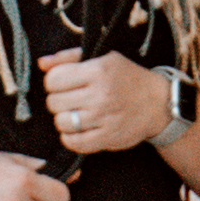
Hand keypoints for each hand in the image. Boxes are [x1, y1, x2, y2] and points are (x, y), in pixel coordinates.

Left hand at [39, 49, 172, 154]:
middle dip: (59, 101)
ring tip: (77, 114)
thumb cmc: (126, 78)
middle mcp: (100, 94)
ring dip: (65, 120)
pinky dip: (71, 138)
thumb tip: (42, 63)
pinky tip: (80, 129)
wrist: (157, 103)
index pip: (53, 80)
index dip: (54, 82)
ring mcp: (103, 118)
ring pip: (61, 123)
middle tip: (72, 100)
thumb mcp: (103, 59)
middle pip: (53, 103)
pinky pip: (73, 142)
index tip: (65, 84)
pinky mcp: (106, 138)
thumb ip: (69, 58)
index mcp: (98, 70)